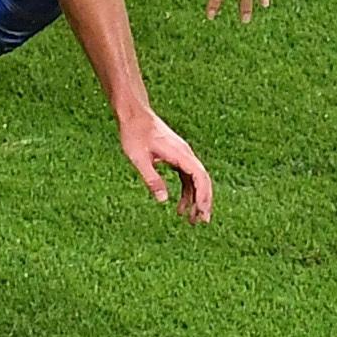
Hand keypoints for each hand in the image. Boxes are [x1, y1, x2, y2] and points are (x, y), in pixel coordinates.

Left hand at [119, 108, 214, 224]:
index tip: (202, 212)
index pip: (200, 176)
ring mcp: (182, 155)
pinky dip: (186, 192)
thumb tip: (163, 200)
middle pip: (202, 180)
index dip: (203, 195)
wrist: (133, 114)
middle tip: (201, 222)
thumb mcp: (139, 158)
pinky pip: (186, 177)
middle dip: (204, 201)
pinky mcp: (176, 157)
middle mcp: (185, 154)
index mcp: (180, 153)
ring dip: (195, 200)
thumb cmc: (134, 133)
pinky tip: (179, 207)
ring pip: (195, 181)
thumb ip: (151, 179)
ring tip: (191, 220)